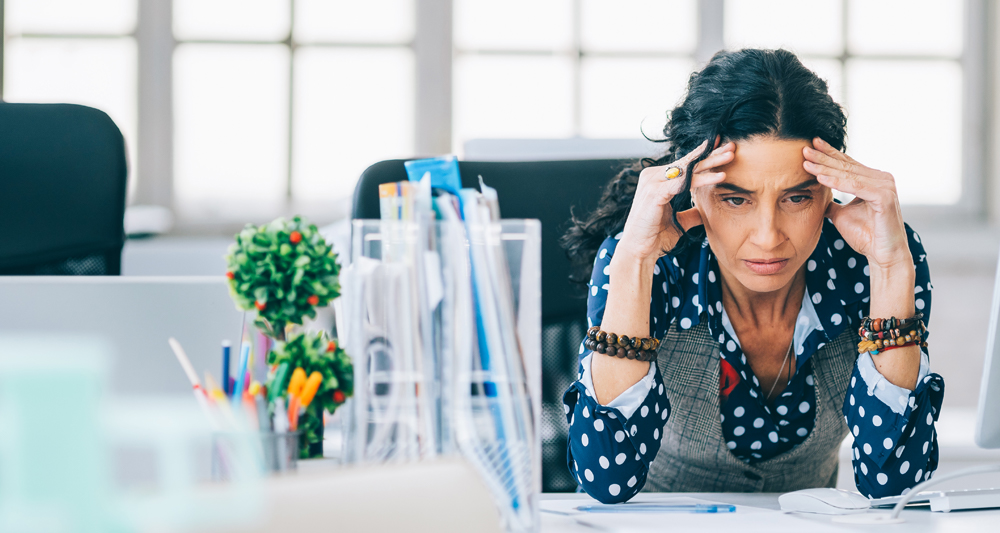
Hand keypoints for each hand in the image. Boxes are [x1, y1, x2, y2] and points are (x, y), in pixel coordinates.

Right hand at [619, 138, 734, 261]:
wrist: (639, 250)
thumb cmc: (655, 236)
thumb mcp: (679, 220)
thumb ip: (691, 212)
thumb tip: (704, 210)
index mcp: (657, 179)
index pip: (685, 164)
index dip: (705, 156)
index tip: (724, 149)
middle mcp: (653, 176)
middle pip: (688, 162)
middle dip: (712, 154)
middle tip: (732, 147)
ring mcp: (652, 182)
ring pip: (687, 170)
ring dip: (710, 163)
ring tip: (730, 157)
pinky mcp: (655, 192)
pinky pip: (684, 183)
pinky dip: (703, 180)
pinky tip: (719, 176)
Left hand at [802, 137, 911, 269]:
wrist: (883, 255)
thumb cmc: (866, 236)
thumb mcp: (841, 215)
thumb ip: (831, 203)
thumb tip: (816, 196)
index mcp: (872, 180)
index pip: (846, 164)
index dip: (827, 154)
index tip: (809, 146)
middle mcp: (881, 178)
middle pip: (846, 166)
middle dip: (823, 157)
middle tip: (804, 148)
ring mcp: (885, 186)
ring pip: (848, 175)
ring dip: (825, 168)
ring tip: (806, 161)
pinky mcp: (884, 197)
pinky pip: (855, 187)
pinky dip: (837, 182)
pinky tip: (820, 178)